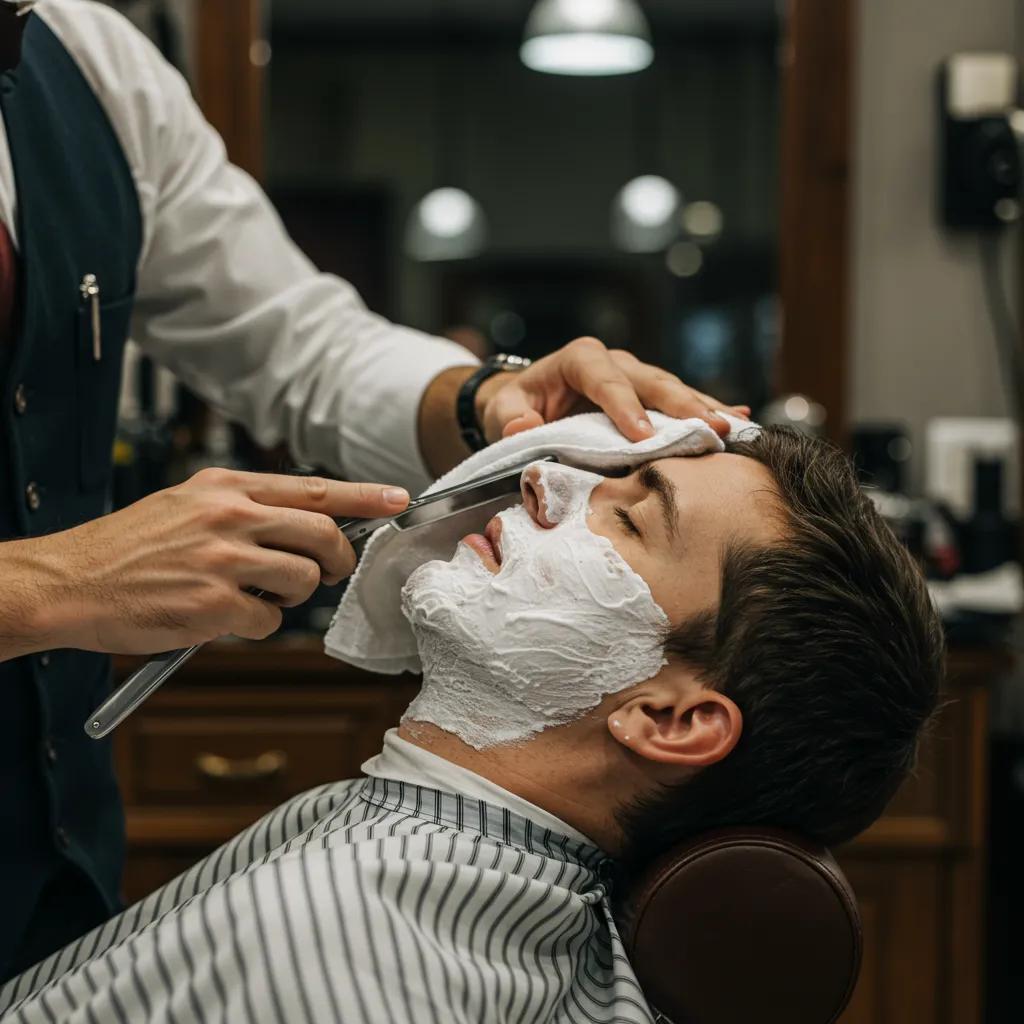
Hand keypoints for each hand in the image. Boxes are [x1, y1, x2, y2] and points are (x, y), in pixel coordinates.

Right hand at [18, 469, 408, 654]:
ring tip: (254, 597)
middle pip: (322, 536)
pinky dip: (254, 626)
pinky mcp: (213, 604)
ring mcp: (223, 560)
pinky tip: (220, 618)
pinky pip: (268, 622)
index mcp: (224, 487)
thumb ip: (243, 509)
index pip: (312, 489)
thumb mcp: (185, 505)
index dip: (363, 496)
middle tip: (330, 574)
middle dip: (337, 561)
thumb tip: (303, 526)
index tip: (396, 499)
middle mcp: (229, 516)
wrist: (68, 582)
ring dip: (291, 597)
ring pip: (303, 581)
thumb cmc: (128, 548)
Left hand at [476, 336, 750, 443]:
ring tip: (731, 426)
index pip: (605, 378)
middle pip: (651, 380)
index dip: (625, 405)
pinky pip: (680, 401)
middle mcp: (614, 362)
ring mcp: (636, 376)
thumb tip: (524, 427)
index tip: (642, 435)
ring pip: (672, 389)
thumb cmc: (516, 407)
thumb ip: (511, 420)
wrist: (527, 402)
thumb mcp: (503, 412)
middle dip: (681, 404)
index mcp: (578, 360)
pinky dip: (707, 408)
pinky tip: (738, 417)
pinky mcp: (648, 395)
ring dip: (702, 408)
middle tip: (709, 427)